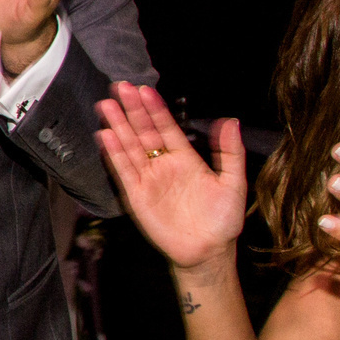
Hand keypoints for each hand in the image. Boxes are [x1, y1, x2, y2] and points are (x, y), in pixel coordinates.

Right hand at [94, 84, 246, 272]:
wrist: (208, 252)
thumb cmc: (222, 220)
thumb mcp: (233, 182)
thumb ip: (230, 152)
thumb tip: (230, 121)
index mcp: (186, 159)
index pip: (166, 128)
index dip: (155, 109)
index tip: (144, 90)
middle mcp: (164, 165)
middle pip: (143, 132)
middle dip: (132, 110)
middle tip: (120, 87)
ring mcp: (148, 180)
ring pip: (130, 147)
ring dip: (118, 126)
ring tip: (106, 105)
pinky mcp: (137, 196)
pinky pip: (123, 172)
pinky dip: (114, 154)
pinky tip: (106, 136)